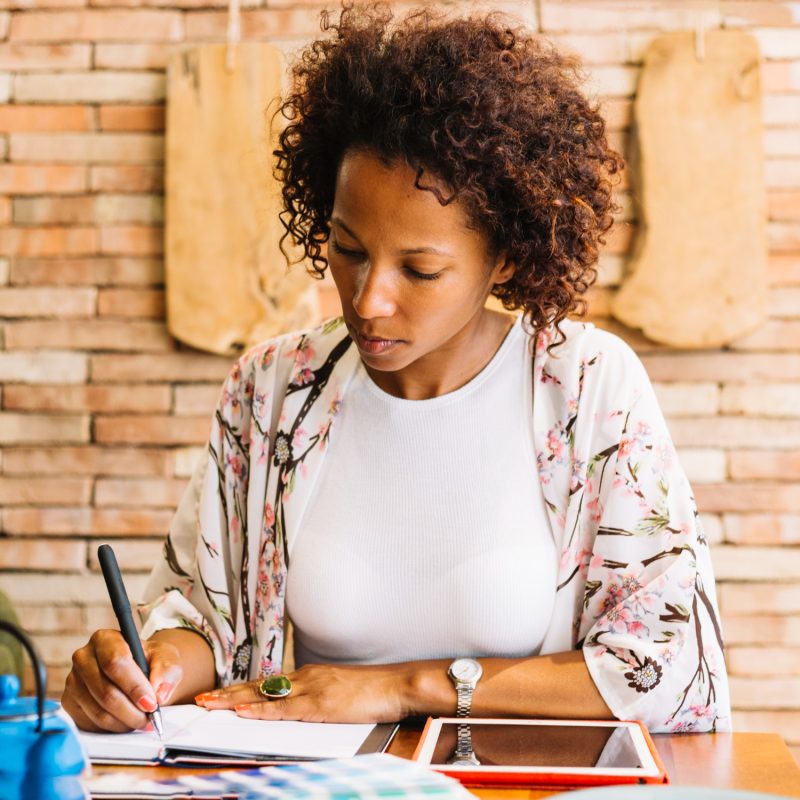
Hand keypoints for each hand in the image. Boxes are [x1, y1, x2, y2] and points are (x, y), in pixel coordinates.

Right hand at [61, 629, 182, 732]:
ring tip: (142, 721)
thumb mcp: (165, 658)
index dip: (134, 686)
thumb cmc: (150, 661)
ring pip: (99, 711)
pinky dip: (114, 727)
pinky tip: (127, 722)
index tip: (151, 702)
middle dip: (132, 710)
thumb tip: (160, 694)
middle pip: (105, 691)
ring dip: (125, 722)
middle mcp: (83, 657)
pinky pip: (91, 723)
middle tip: (150, 718)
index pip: (115, 662)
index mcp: (105, 639)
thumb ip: (166, 671)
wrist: (138, 671)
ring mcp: (73, 681)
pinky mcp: (70, 703)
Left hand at [195, 663, 409, 722]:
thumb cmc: (374, 692)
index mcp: (310, 676)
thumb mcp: (340, 694)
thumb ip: (319, 701)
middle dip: (227, 693)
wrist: (397, 685)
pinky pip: (283, 709)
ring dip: (233, 699)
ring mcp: (311, 689)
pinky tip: (242, 712)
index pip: (267, 684)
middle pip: (258, 686)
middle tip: (200, 699)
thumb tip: (302, 712)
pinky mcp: (320, 704)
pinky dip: (260, 710)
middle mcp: (306, 678)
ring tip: (208, 703)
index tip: (218, 695)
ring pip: (263, 694)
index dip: (240, 690)